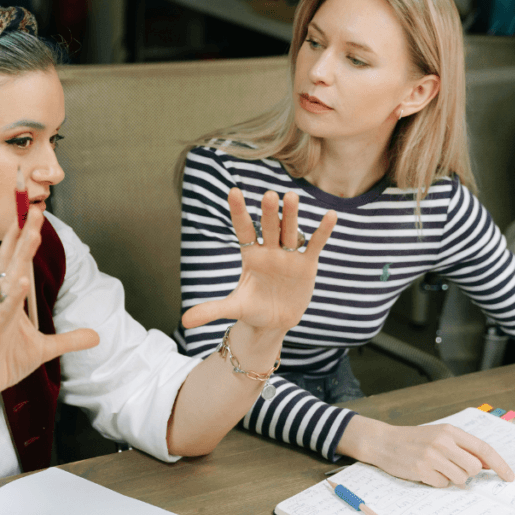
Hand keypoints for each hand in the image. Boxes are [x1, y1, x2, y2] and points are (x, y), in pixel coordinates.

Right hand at [0, 209, 99, 406]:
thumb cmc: (2, 363)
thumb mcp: (44, 350)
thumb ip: (69, 340)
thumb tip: (97, 335)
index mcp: (11, 301)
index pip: (19, 264)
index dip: (28, 240)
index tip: (36, 216)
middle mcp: (1, 303)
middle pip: (12, 262)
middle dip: (23, 235)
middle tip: (34, 209)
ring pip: (7, 280)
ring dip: (20, 257)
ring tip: (31, 234)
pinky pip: (0, 314)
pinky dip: (10, 298)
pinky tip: (20, 281)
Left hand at [181, 188, 336, 333]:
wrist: (274, 322)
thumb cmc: (252, 310)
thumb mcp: (232, 309)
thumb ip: (210, 310)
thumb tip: (183, 322)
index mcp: (250, 256)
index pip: (243, 230)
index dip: (238, 212)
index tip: (233, 191)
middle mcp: (269, 251)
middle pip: (268, 228)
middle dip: (269, 213)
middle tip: (269, 195)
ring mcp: (289, 256)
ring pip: (290, 231)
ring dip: (292, 215)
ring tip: (292, 196)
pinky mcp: (307, 265)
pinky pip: (315, 245)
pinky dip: (322, 231)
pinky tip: (330, 215)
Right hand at [339, 416, 514, 487]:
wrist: (383, 441)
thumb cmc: (414, 439)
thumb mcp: (439, 435)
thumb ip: (463, 447)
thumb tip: (488, 464)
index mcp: (450, 431)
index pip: (483, 448)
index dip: (499, 464)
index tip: (509, 477)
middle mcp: (442, 442)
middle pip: (474, 468)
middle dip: (469, 473)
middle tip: (454, 469)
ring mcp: (431, 456)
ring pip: (460, 479)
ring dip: (452, 478)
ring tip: (437, 469)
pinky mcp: (421, 470)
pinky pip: (443, 485)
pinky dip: (437, 482)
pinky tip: (426, 472)